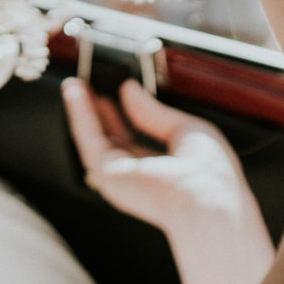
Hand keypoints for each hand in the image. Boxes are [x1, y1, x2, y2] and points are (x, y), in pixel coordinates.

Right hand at [62, 78, 274, 283]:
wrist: (206, 200)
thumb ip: (154, 112)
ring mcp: (120, 178)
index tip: (117, 91)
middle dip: (99, 113)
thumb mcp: (187, 130)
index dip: (124, 116)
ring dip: (83, 110)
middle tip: (88, 85)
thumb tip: (129, 89)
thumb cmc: (210, 174)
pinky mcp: (106, 174)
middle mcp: (137, 178)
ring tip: (74, 84)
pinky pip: (88, 139)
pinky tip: (75, 94)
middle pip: (111, 141)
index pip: (135, 143)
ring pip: (94, 139)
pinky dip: (80, 114)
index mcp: (160, 172)